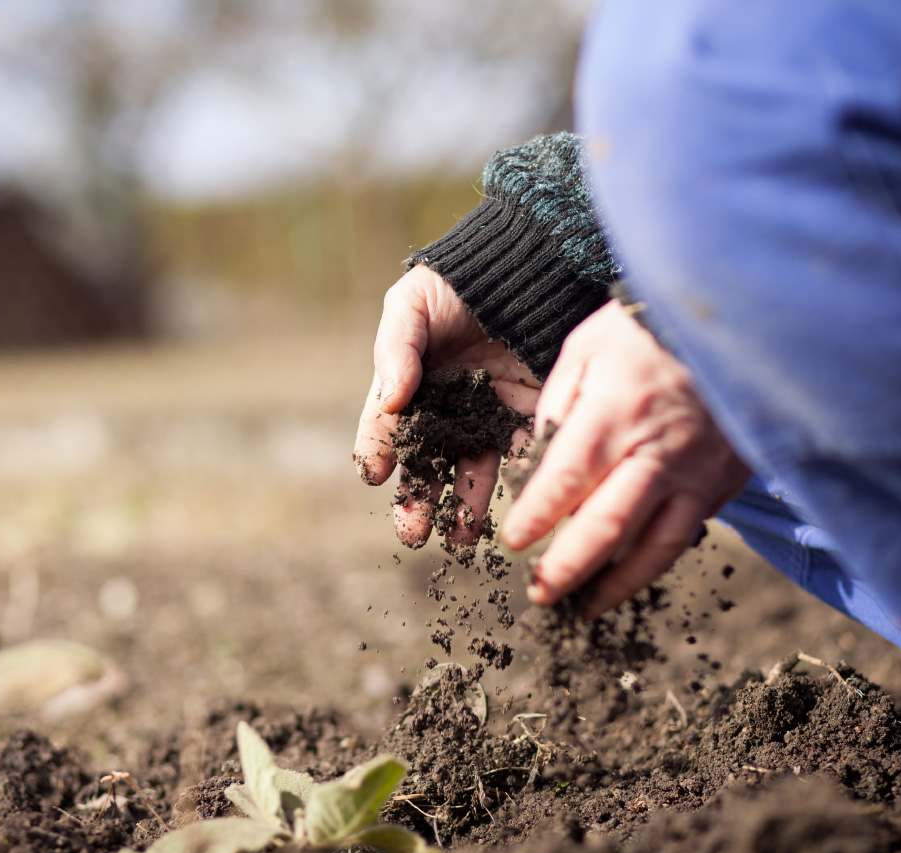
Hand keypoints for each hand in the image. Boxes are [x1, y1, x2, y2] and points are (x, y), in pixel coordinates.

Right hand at [354, 265, 538, 548]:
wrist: (521, 264)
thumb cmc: (456, 281)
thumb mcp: (412, 304)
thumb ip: (397, 350)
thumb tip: (390, 400)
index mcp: (407, 384)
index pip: (384, 426)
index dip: (377, 451)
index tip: (374, 475)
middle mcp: (443, 408)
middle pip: (424, 463)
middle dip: (416, 501)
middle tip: (411, 533)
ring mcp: (485, 415)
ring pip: (469, 471)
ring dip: (461, 509)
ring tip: (457, 541)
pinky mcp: (526, 417)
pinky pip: (517, 456)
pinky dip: (512, 486)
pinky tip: (506, 510)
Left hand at [500, 300, 750, 617]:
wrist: (732, 315)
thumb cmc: (645, 328)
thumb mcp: (585, 349)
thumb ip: (557, 406)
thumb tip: (536, 459)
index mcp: (613, 414)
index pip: (562, 483)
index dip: (533, 520)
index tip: (512, 543)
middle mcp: (657, 451)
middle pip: (606, 529)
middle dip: (567, 569)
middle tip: (539, 594)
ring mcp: (697, 470)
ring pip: (655, 547)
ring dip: (617, 584)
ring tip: (587, 606)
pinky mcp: (726, 480)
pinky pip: (689, 531)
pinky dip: (657, 558)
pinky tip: (634, 571)